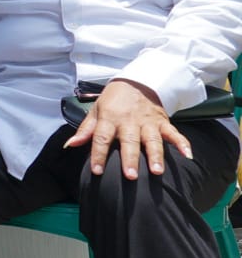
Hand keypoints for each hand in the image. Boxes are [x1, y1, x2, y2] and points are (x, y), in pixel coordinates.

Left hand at [64, 79, 190, 179]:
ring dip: (156, 155)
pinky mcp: (163, 122)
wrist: (136, 82)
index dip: (98, 154)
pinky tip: (188, 155)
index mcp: (110, 118)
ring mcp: (148, 122)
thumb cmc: (112, 101)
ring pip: (153, 140)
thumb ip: (85, 130)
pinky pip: (174, 133)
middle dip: (130, 159)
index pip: (102, 138)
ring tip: (157, 172)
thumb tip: (69, 145)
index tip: (97, 171)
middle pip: (129, 141)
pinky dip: (182, 143)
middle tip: (131, 176)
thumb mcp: (96, 111)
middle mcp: (130, 121)